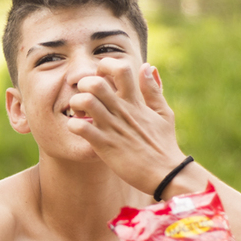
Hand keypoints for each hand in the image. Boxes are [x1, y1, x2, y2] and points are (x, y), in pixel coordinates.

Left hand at [66, 60, 186, 195]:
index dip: (105, 66)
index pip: (121, 69)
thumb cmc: (164, 145)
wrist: (167, 174)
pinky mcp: (105, 146)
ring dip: (75, 103)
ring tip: (79, 113)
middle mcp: (122, 111)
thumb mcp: (164, 113)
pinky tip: (78, 130)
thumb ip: (153, 90)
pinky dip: (73, 125)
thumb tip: (148, 66)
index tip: (102, 76)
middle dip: (83, 84)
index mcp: (135, 101)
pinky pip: (82, 128)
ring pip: (85, 101)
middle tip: (84, 96)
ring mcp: (113, 128)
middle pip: (96, 82)